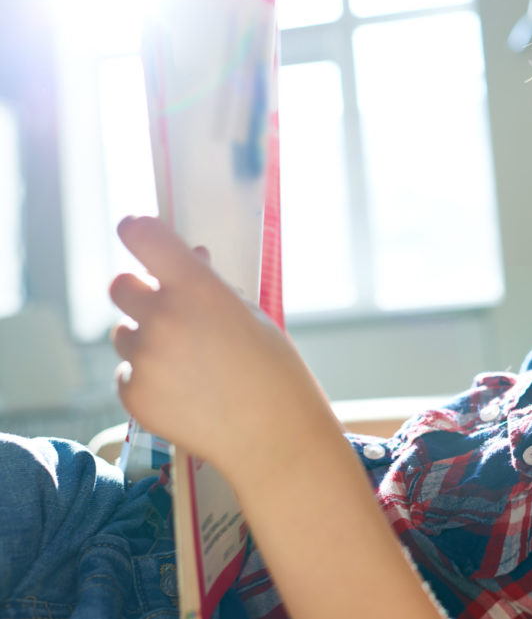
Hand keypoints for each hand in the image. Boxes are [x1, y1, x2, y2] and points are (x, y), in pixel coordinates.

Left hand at [110, 216, 325, 474]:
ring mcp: (144, 358)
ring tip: (191, 366)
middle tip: (169, 312)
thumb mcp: (249, 315)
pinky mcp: (134, 394)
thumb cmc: (274, 372)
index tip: (139, 234)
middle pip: (120, 285)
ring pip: (124, 333)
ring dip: (147, 341)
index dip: (138, 231)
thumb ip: (209, 286)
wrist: (275, 438)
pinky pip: (128, 373)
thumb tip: (187, 257)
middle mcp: (163, 317)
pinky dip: (149, 379)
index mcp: (198, 288)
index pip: (143, 235)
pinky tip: (185, 392)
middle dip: (141, 293)